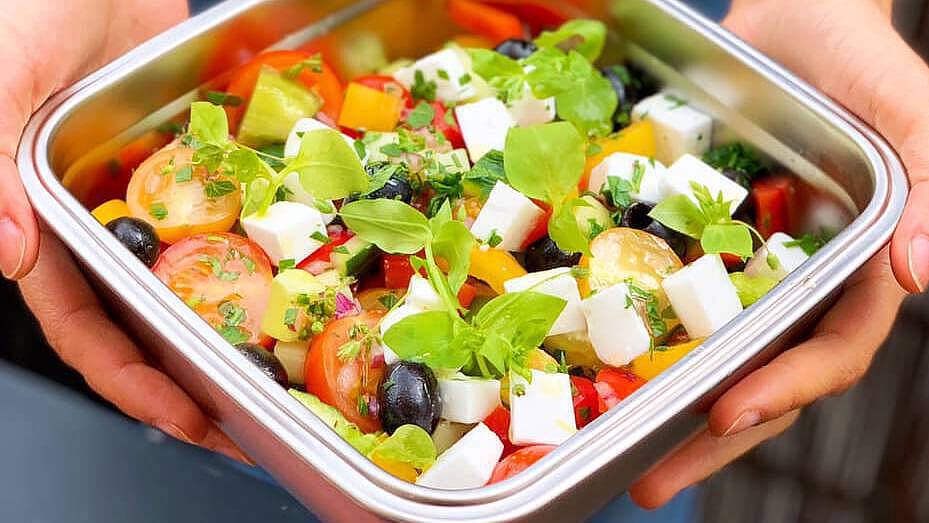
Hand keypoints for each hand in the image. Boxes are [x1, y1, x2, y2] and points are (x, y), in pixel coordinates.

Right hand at [2, 0, 248, 462]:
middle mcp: (102, 226)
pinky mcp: (194, 168)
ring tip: (288, 367)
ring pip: (195, 279)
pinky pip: (231, 217)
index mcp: (41, 227)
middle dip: (196, 378)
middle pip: (149, 323)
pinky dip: (259, 249)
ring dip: (237, 327)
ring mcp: (154, 200)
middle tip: (255, 419)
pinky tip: (303, 275)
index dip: (134, 382)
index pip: (85, 330)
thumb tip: (4, 256)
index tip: (188, 419)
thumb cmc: (19, 7)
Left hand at [630, 0, 926, 506]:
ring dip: (667, 398)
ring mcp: (744, 262)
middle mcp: (800, 278)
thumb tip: (927, 277)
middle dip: (712, 433)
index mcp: (859, 268)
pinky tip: (593, 354)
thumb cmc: (859, 53)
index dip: (786, 388)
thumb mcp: (910, 104)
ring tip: (613, 445)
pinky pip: (666, 287)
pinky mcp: (696, 235)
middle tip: (650, 481)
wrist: (792, 10)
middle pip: (762, 372)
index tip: (726, 415)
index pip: (833, 349)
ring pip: (710, 345)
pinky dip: (638, 325)